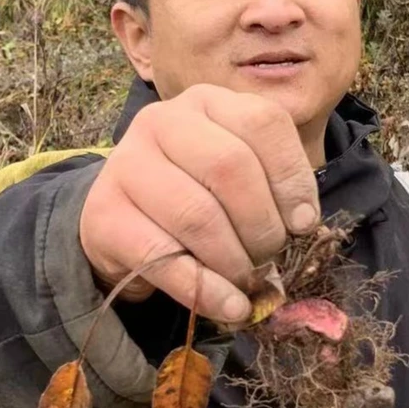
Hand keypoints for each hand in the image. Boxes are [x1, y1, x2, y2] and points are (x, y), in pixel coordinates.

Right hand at [79, 84, 319, 323]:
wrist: (121, 222)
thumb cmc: (196, 194)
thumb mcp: (237, 176)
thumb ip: (273, 188)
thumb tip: (303, 225)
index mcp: (207, 102)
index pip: (263, 123)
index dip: (292, 178)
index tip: (304, 223)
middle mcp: (162, 121)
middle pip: (230, 167)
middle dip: (262, 224)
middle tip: (271, 258)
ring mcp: (126, 164)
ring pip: (197, 215)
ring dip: (235, 260)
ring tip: (248, 282)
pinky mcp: (104, 214)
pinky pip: (163, 257)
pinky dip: (205, 289)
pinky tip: (229, 305)